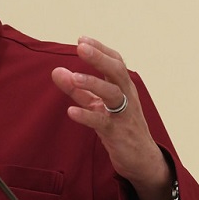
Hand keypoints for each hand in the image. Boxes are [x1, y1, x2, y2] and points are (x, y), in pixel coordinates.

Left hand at [51, 37, 173, 199]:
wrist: (142, 160)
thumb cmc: (119, 126)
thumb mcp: (98, 105)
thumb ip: (77, 89)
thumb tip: (56, 71)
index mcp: (123, 87)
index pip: (115, 62)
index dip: (100, 49)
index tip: (81, 39)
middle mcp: (127, 97)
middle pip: (117, 71)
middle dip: (99, 58)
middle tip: (81, 47)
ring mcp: (124, 115)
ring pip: (113, 94)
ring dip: (93, 83)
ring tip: (72, 77)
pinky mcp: (118, 134)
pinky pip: (103, 122)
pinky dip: (87, 116)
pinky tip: (71, 111)